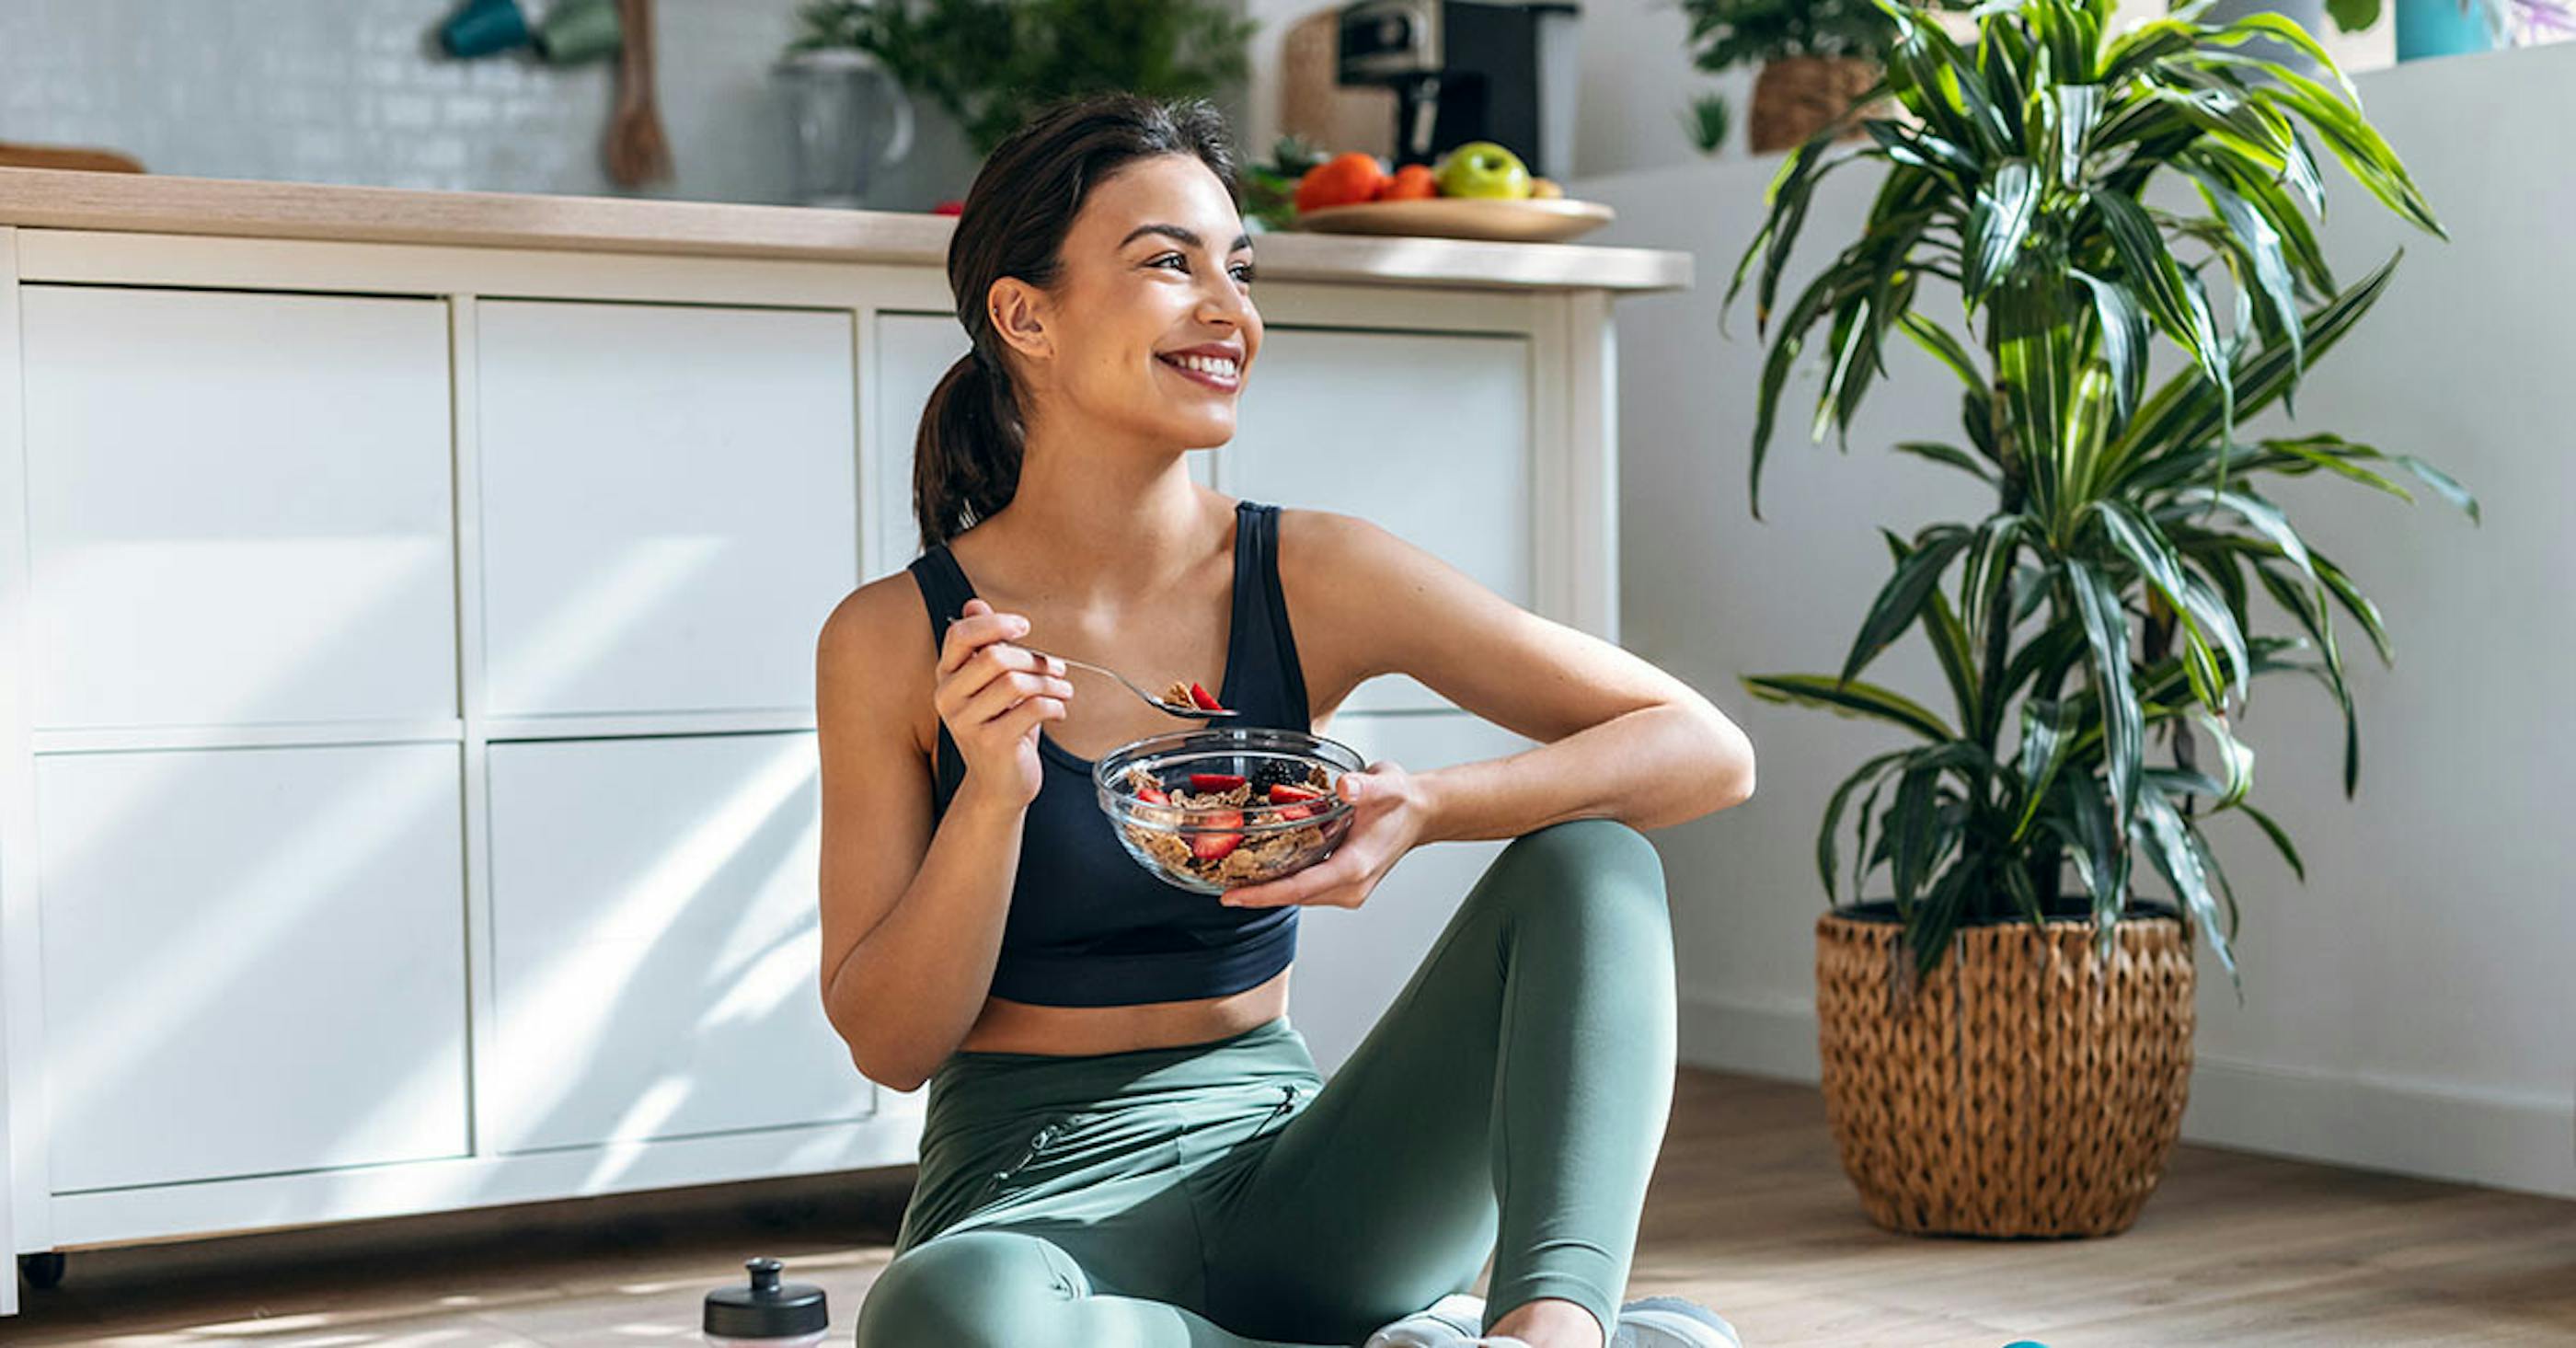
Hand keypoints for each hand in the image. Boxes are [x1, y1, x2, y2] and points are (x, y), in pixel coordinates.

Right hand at [934, 597, 1073, 808]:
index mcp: (946, 678)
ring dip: (1051, 683)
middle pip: (995, 657)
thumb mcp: (992, 685)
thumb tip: (974, 603)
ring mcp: (966, 723)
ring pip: (1017, 682)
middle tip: (1057, 668)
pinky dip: (1055, 705)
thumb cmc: (1001, 729)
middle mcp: (948, 698)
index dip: (994, 624)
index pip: (959, 635)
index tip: (1024, 627)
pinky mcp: (991, 743)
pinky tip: (1059, 711)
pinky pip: (1032, 708)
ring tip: (1064, 690)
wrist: (1000, 785)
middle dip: (1034, 659)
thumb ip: (984, 646)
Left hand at [1219, 759, 1427, 909]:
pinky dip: (1281, 881)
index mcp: (1355, 867)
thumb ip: (1363, 786)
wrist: (1419, 812)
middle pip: (1292, 897)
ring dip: (1266, 888)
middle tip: (1216, 880)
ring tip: (1230, 876)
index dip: (1263, 894)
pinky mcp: (1342, 885)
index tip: (1231, 896)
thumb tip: (1344, 786)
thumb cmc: (1400, 800)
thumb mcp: (1384, 784)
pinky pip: (1304, 888)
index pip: (1300, 888)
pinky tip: (1260, 868)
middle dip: (1255, 893)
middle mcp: (1350, 886)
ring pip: (1297, 895)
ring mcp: (1347, 890)